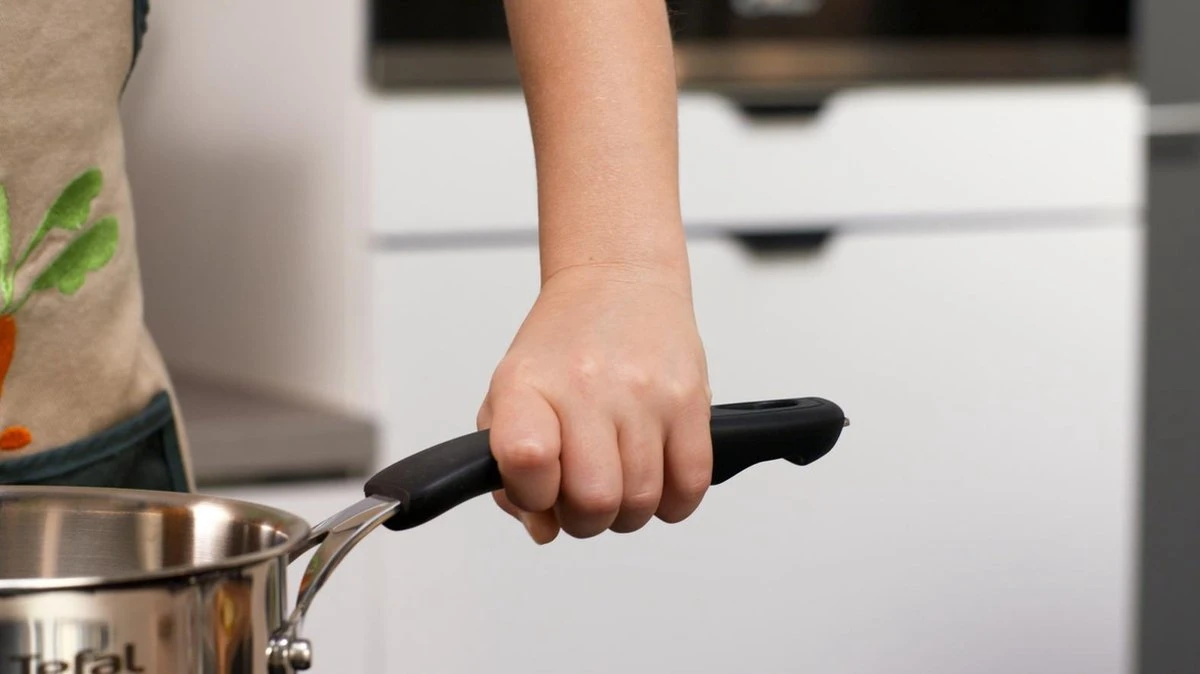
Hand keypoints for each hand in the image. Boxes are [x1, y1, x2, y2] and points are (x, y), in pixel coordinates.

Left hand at [477, 263, 712, 543]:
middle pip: (593, 502)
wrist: (617, 281)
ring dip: (628, 509)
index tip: (539, 484)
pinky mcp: (690, 401)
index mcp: (529, 385)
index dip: (532, 495)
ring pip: (641, 503)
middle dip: (586, 516)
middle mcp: (587, 386)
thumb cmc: (563, 345)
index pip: (525, 462)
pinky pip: (690, 486)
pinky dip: (673, 500)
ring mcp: (643, 394)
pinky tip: (656, 475)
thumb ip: (509, 471)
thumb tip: (542, 528)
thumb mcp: (511, 395)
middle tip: (584, 492)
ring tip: (619, 475)